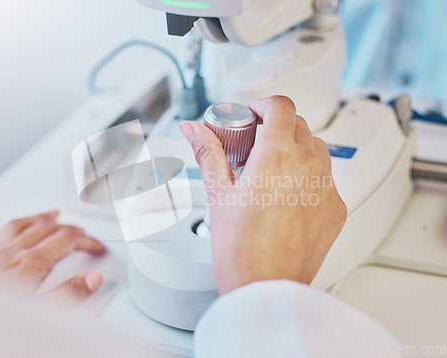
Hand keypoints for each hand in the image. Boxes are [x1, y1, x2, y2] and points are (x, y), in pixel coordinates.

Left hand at [0, 210, 106, 304]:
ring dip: (43, 218)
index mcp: (29, 264)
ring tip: (54, 214)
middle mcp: (10, 254)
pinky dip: (17, 226)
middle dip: (71, 229)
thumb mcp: (39, 315)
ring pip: (23, 224)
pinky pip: (1, 232)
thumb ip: (69, 296)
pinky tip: (16, 230)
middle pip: (47, 229)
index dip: (87, 242)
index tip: (98, 247)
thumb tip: (92, 280)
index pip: (66, 242)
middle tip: (85, 235)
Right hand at [180, 96, 346, 294]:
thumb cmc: (240, 248)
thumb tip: (192, 129)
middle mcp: (309, 167)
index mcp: (278, 155)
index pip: (281, 106)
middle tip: (255, 144)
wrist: (266, 287)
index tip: (252, 115)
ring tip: (272, 169)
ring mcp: (327, 188)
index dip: (264, 105)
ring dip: (296, 147)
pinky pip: (327, 178)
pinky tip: (289, 196)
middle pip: (299, 124)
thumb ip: (207, 152)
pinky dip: (310, 176)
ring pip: (317, 149)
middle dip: (276, 126)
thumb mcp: (217, 193)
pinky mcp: (336, 209)